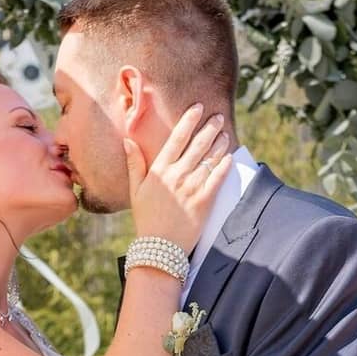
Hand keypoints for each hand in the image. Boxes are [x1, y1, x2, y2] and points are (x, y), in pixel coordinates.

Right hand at [127, 104, 232, 253]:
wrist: (159, 247)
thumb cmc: (146, 218)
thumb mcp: (136, 190)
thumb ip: (134, 164)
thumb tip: (128, 141)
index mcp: (160, 170)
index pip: (177, 138)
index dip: (189, 121)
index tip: (197, 108)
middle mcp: (177, 176)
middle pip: (197, 145)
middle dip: (209, 128)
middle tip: (218, 117)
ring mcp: (192, 188)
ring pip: (209, 159)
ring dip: (219, 143)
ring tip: (225, 133)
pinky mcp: (205, 201)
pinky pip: (218, 178)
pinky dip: (224, 165)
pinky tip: (228, 156)